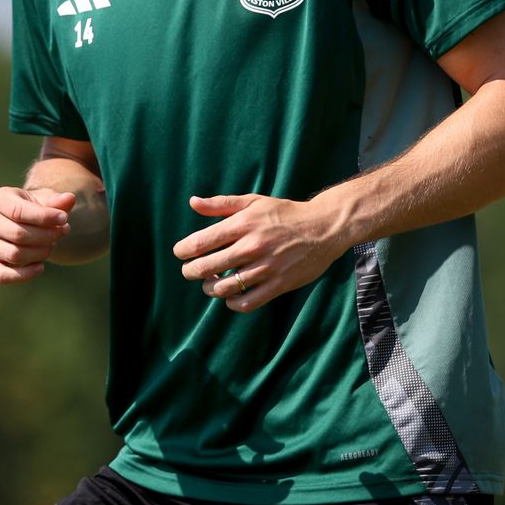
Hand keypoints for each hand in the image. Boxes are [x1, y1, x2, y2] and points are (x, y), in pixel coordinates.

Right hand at [0, 187, 75, 283]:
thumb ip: (58, 201)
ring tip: (51, 247)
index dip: (44, 217)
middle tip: (62, 233)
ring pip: (13, 255)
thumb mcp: (47, 201)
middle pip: (17, 234)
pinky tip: (40, 267)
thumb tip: (70, 199)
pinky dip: (25, 275)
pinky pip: (2, 275)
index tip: (64, 219)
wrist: (23, 222)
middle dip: (46, 236)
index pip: (19, 211)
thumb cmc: (35, 209)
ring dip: (39, 254)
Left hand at [172, 194, 347, 311]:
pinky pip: (247, 302)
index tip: (181, 253)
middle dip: (191, 272)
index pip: (201, 242)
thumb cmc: (285, 213)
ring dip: (211, 288)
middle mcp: (252, 246)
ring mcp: (266, 268)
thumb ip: (221, 204)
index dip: (183, 251)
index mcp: (243, 224)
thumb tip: (193, 202)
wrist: (323, 228)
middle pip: (207, 267)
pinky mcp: (279, 285)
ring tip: (211, 283)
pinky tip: (231, 295)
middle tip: (190, 271)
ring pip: (224, 288)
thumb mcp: (253, 201)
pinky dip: (233, 303)